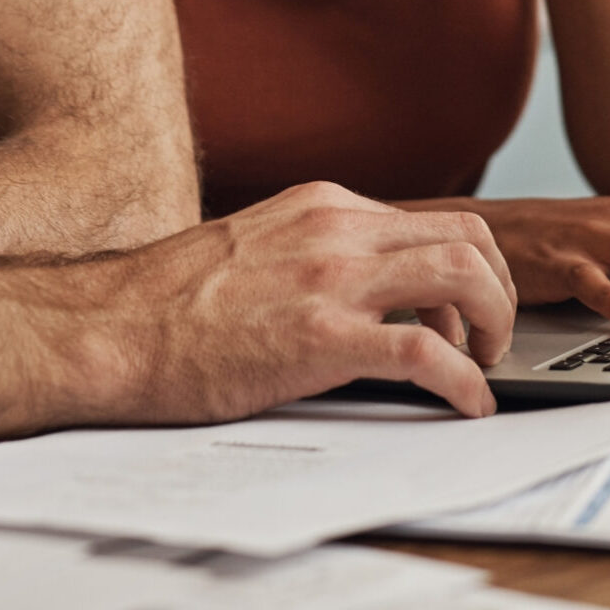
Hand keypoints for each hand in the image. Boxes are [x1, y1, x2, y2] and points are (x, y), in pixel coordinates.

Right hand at [101, 181, 517, 420]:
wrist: (110, 327)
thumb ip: (312, 253)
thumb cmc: (168, 304)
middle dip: (499, 291)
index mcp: (322, 205)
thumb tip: (358, 287)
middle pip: (469, 236)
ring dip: (494, 325)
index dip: (467, 271)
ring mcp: (332, 279)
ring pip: (463, 275)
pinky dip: (464, 381)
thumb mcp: (256, 248)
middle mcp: (336, 229)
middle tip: (490, 340)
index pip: (434, 220)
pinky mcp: (321, 337)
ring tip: (484, 367)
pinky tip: (466, 404)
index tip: (463, 313)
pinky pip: (427, 352)